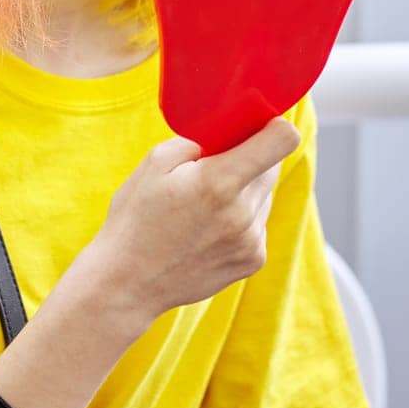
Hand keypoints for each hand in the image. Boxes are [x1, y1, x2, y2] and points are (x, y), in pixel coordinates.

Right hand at [78, 115, 301, 329]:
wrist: (126, 282)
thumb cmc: (135, 217)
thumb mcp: (155, 162)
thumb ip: (199, 140)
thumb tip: (230, 131)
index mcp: (219, 181)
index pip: (282, 140)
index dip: (275, 126)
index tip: (261, 125)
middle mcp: (242, 213)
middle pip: (271, 167)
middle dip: (249, 160)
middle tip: (212, 169)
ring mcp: (251, 241)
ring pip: (264, 196)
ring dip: (244, 192)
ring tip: (203, 206)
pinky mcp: (253, 261)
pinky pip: (258, 224)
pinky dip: (241, 219)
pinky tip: (208, 229)